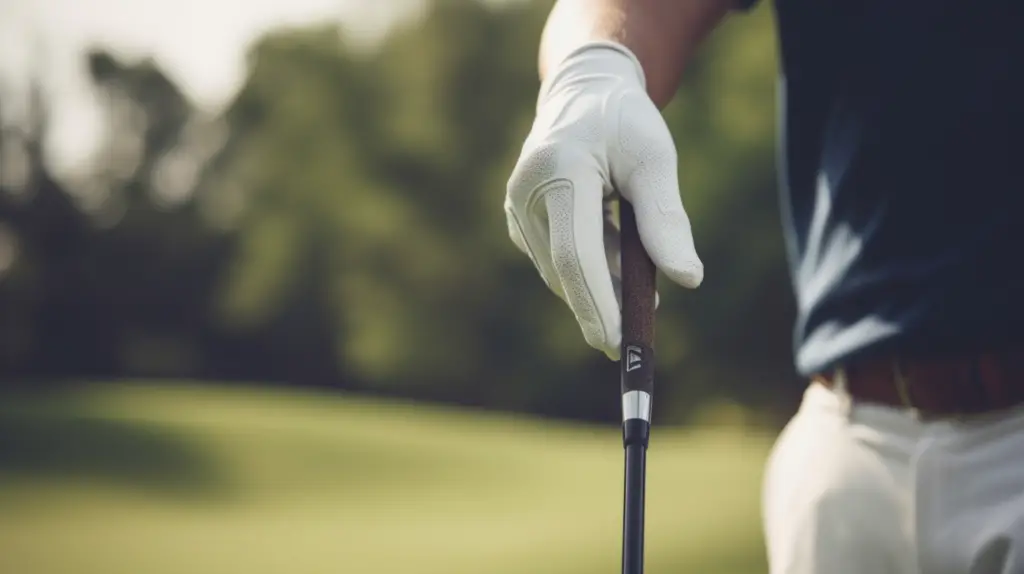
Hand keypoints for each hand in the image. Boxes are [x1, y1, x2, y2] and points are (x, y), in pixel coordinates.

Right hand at [504, 41, 702, 359]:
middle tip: (638, 336)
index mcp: (559, 169)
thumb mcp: (655, 159)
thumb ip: (667, 219)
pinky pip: (557, 259)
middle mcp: (526, 192)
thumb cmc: (624, 122)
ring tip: (642, 292)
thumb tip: (690, 279)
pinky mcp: (519, 220)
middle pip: (566, 271)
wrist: (582, 93)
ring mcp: (517, 208)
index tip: (620, 343)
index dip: (598, 303)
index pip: (577, 253)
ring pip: (561, 271)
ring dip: (600, 290)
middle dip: (602, 307)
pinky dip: (589, 270)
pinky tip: (618, 263)